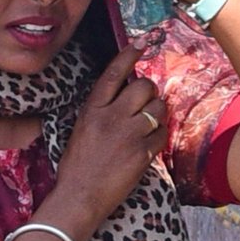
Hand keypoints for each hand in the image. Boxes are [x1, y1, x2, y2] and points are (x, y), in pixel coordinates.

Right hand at [53, 44, 167, 226]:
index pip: (114, 73)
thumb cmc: (76, 167)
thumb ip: (99, 111)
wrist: (80, 196)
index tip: (142, 44)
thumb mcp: (80, 130)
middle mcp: (112, 117)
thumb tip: (121, 97)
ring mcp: (130, 134)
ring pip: (158, 107)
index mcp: (92, 109)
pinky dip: (160, 135)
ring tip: (149, 124)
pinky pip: (163, 133)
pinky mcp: (143, 153)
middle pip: (144, 87)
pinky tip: (151, 142)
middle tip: (146, 101)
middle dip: (149, 91)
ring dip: (158, 112)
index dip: (129, 55)